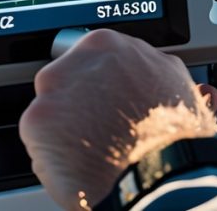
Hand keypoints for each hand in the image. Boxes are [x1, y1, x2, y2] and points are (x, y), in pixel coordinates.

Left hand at [19, 29, 216, 209]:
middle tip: (101, 125)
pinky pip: (39, 139)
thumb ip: (159, 76)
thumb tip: (165, 81)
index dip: (101, 83)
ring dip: (66, 125)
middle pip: (67, 78)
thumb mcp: (180, 88)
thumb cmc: (173, 135)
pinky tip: (79, 159)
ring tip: (94, 145)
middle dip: (80, 101)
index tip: (107, 98)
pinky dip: (54, 153)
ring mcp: (53, 91)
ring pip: (51, 107)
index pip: (91, 58)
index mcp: (108, 44)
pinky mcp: (36, 122)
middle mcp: (76, 61)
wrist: (162, 172)